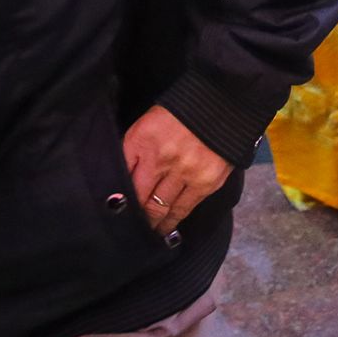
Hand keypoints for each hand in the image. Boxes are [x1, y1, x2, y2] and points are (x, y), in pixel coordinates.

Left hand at [123, 105, 232, 237]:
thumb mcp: (147, 124)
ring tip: (147, 232)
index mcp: (142, 140)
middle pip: (140, 198)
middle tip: (128, 230)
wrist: (222, 104)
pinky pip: (185, 208)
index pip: (122, 176)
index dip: (118, 196)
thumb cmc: (179, 113)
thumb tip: (123, 180)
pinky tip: (167, 228)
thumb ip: (134, 150)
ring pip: (162, 209)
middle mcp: (162, 159)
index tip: (115, 210)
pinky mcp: (206, 182)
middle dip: (134, 216)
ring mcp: (186, 173)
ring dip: (153, 224)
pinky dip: (174, 220)